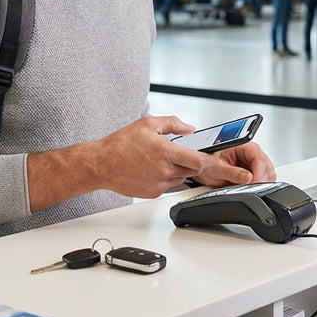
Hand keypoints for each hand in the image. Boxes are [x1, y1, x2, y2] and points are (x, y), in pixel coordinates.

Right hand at [89, 116, 213, 198]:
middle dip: (193, 163)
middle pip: (192, 170)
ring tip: (163, 160)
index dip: (209, 160)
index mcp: (164, 152)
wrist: (101, 164)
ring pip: (181, 178)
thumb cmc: (120, 144)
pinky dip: (167, 177)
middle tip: (187, 156)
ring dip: (180, 169)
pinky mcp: (153, 193)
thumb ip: (172, 123)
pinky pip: (169, 186)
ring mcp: (159, 183)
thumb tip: (189, 128)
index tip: (215, 158)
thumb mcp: (147, 123)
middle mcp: (163, 170)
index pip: (198, 160)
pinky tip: (154, 169)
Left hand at [192, 141, 275, 186]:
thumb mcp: (217, 169)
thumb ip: (233, 173)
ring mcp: (251, 162)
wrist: (199, 167)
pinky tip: (248, 188)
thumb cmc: (205, 161)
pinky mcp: (251, 170)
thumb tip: (248, 177)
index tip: (254, 184)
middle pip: (265, 166)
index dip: (259, 173)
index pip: (258, 158)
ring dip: (260, 182)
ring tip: (248, 188)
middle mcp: (249, 152)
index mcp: (242, 146)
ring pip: (266, 173)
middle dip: (261, 179)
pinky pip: (261, 178)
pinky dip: (257, 185)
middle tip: (252, 189)